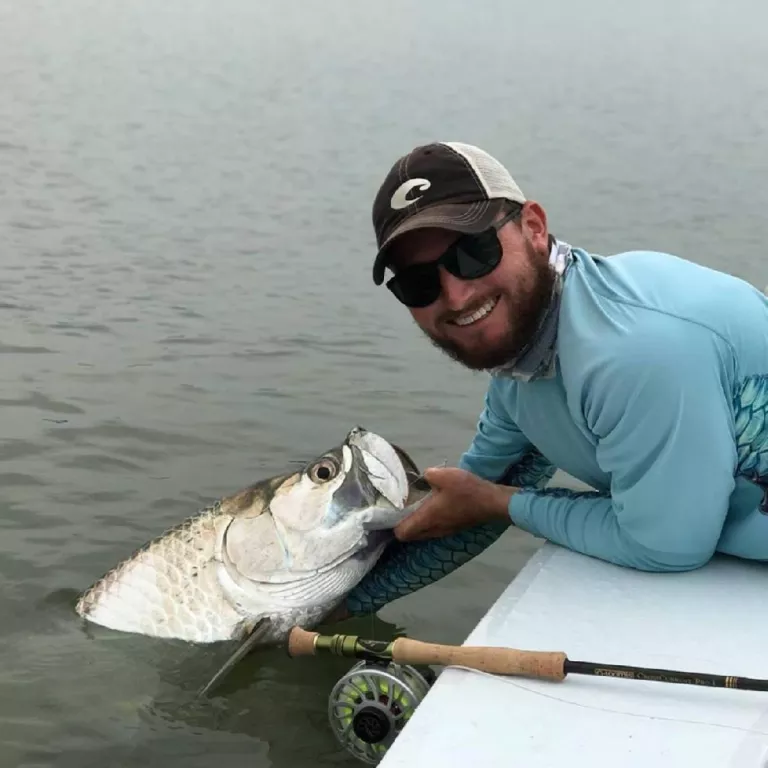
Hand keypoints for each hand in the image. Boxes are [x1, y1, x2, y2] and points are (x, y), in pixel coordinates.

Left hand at [393, 467, 516, 541]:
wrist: (492, 503)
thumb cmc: (467, 490)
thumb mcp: (444, 475)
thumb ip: (429, 474)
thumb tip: (424, 476)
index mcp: (427, 518)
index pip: (401, 533)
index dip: (392, 525)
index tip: (390, 513)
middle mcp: (433, 529)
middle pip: (411, 535)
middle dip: (404, 524)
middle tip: (402, 508)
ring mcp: (444, 531)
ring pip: (423, 533)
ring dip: (418, 523)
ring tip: (416, 506)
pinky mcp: (454, 528)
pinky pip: (434, 529)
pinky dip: (430, 521)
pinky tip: (434, 506)